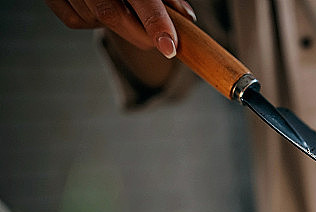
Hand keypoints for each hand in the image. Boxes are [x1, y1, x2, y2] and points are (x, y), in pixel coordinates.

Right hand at [45, 0, 195, 57]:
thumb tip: (186, 17)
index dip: (155, 23)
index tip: (169, 48)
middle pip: (112, 15)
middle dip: (139, 34)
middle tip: (161, 43)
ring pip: (94, 19)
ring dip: (115, 24)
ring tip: (121, 6)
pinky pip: (75, 21)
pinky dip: (90, 20)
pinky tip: (96, 5)